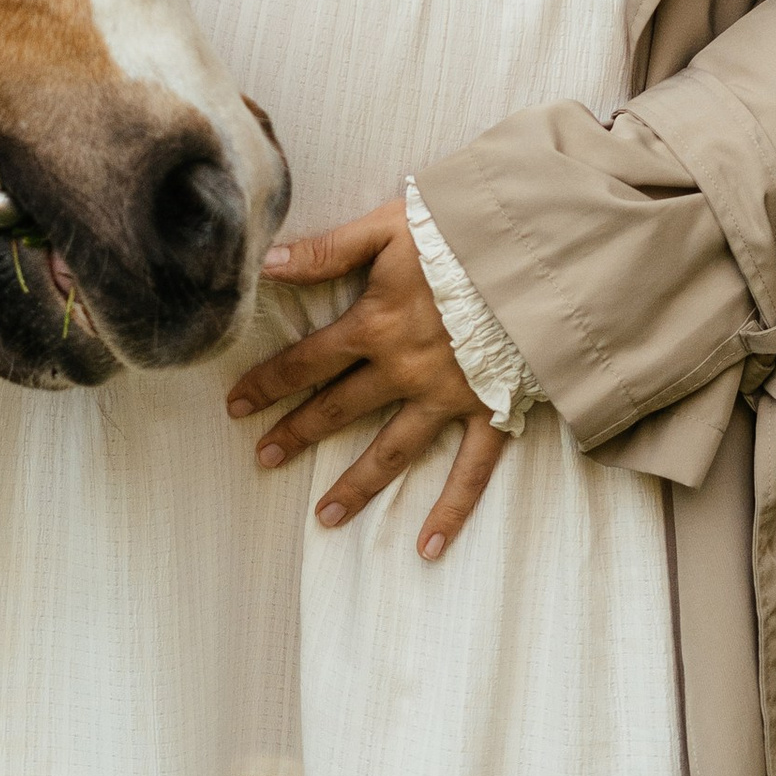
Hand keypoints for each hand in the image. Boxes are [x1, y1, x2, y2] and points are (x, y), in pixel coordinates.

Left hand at [226, 200, 506, 562]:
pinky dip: (451, 511)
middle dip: (297, 433)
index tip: (236, 406)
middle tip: (263, 459)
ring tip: (324, 516)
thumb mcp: (389, 228)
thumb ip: (329, 249)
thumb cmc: (462, 231)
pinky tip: (427, 547)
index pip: (307, 360)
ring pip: (392, 451)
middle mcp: (404, 371)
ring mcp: (448, 397)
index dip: (269, 382)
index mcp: (375, 325)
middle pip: (339, 408)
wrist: (539, 253)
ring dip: (356, 485)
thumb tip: (267, 262)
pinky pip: (470, 472)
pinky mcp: (491, 411)